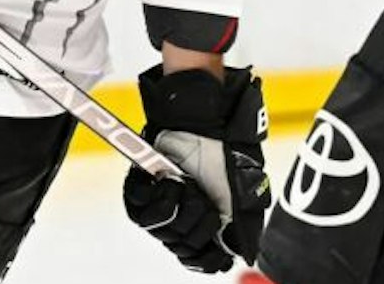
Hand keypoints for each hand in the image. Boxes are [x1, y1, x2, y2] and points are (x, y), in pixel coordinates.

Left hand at [122, 65, 270, 272]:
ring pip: (165, 233)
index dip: (206, 258)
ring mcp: (159, 207)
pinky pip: (143, 213)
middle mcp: (180, 219)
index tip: (216, 250)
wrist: (206, 125)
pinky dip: (163, 196)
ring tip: (190, 186)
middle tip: (205, 202)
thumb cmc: (225, 155)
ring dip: (183, 208)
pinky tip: (174, 181)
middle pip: (182, 247)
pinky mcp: (139, 193)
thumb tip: (244, 256)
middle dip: (198, 225)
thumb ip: (243, 230)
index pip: (198, 258)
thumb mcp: (242, 196)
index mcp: (203, 222)